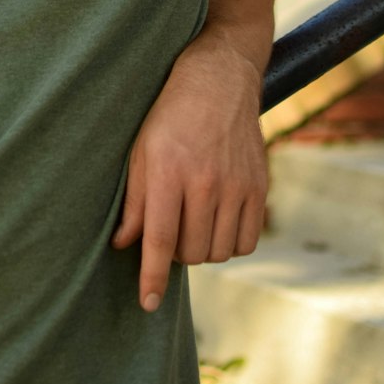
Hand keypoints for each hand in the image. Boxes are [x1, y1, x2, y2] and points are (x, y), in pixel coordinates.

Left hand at [111, 42, 267, 310]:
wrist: (219, 79)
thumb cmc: (169, 114)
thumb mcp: (140, 150)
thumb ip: (134, 201)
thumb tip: (124, 245)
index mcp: (170, 172)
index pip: (159, 239)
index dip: (152, 277)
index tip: (148, 304)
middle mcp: (206, 182)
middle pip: (191, 252)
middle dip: (175, 255)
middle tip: (168, 232)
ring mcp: (237, 185)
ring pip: (219, 251)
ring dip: (202, 250)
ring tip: (191, 225)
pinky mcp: (259, 186)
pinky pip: (247, 241)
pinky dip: (231, 243)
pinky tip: (217, 224)